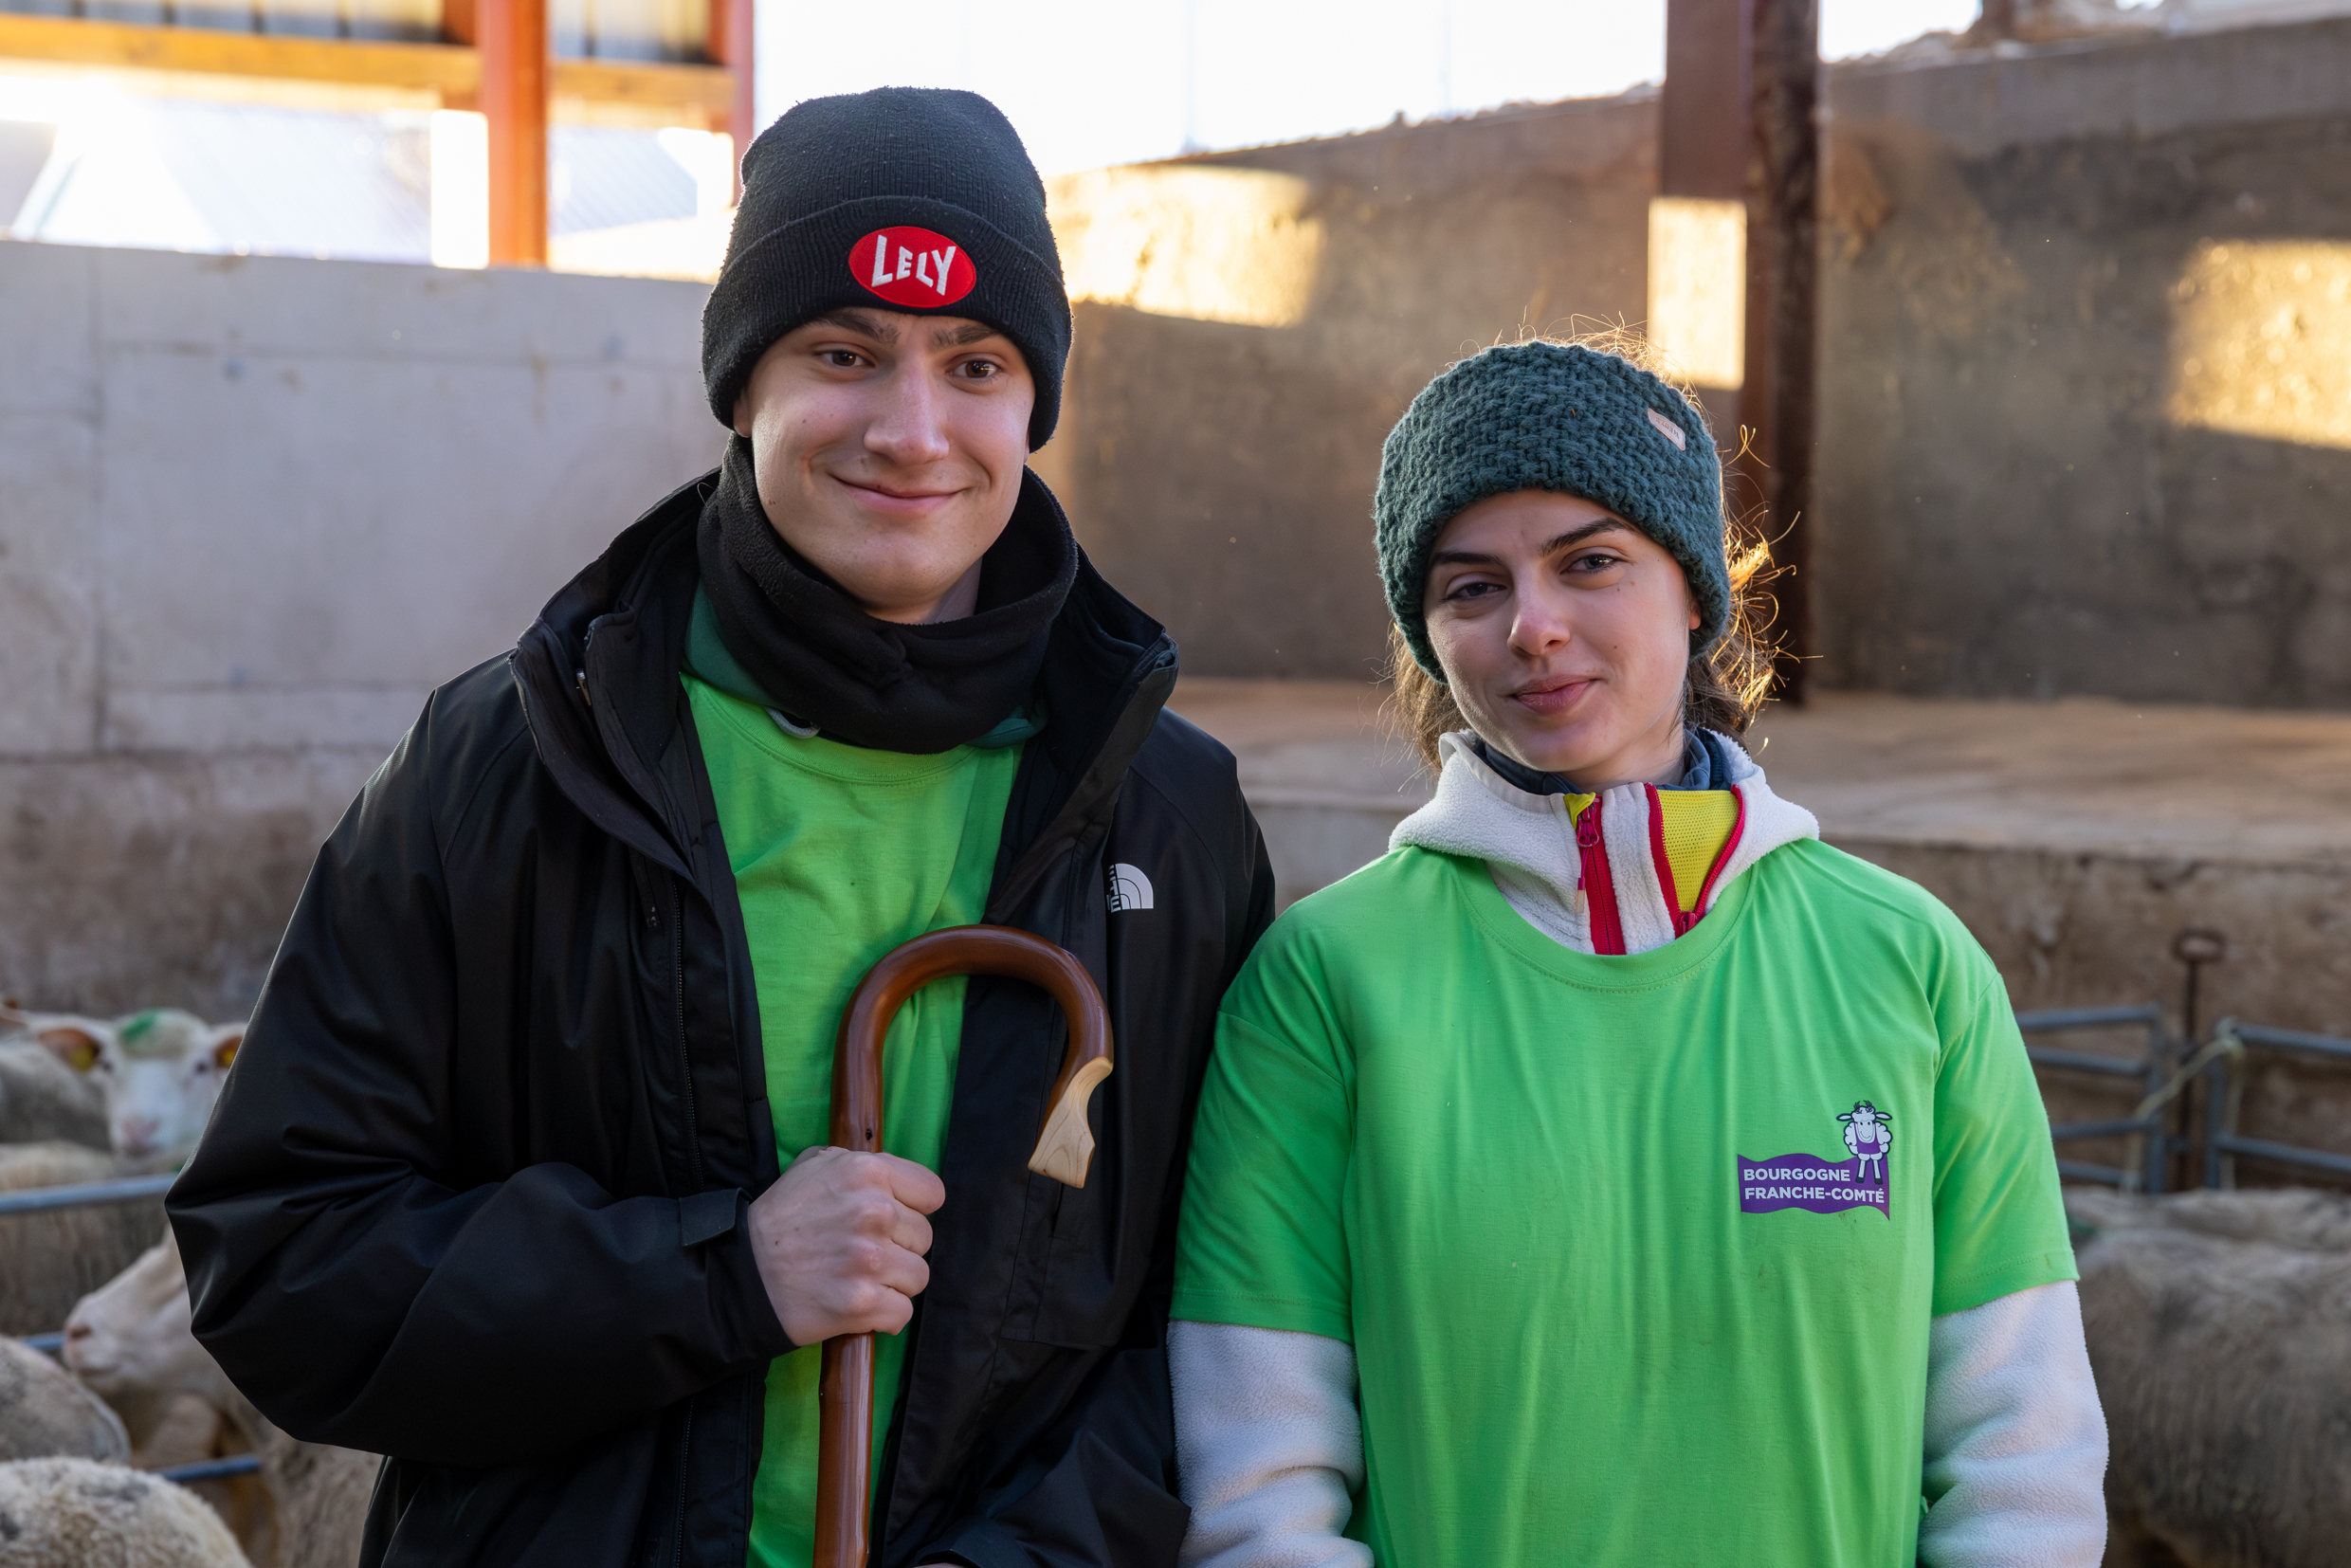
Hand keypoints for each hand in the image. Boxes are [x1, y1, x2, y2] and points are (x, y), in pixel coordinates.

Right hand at [749, 1145, 945, 1345]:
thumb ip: (858, 1163)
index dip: (915, 1208)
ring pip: (918, 1276)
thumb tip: (894, 1176)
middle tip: (864, 1253)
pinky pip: (902, 1313)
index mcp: (866, 1172)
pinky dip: (884, 1316)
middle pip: (924, 1237)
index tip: (896, 1221)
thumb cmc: (779, 1220)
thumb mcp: (813, 1167)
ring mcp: (870, 1260)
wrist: (741, 1275)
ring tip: (861, 1280)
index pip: (932, 1193)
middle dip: (899, 1247)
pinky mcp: (863, 1304)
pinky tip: (860, 1306)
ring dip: (894, 1283)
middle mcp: (874, 1211)